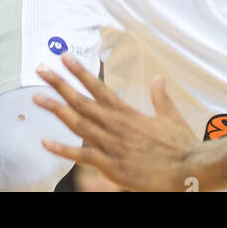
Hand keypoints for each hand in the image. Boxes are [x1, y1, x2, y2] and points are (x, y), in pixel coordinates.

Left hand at [35, 56, 198, 191]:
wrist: (188, 168)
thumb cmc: (181, 145)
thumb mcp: (171, 116)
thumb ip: (160, 97)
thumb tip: (159, 78)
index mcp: (128, 113)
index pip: (99, 87)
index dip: (81, 72)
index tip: (65, 59)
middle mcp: (116, 125)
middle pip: (82, 101)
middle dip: (60, 84)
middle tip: (42, 70)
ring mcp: (112, 145)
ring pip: (78, 123)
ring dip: (56, 109)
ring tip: (38, 97)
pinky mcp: (111, 166)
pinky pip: (82, 155)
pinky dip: (62, 149)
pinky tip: (45, 141)